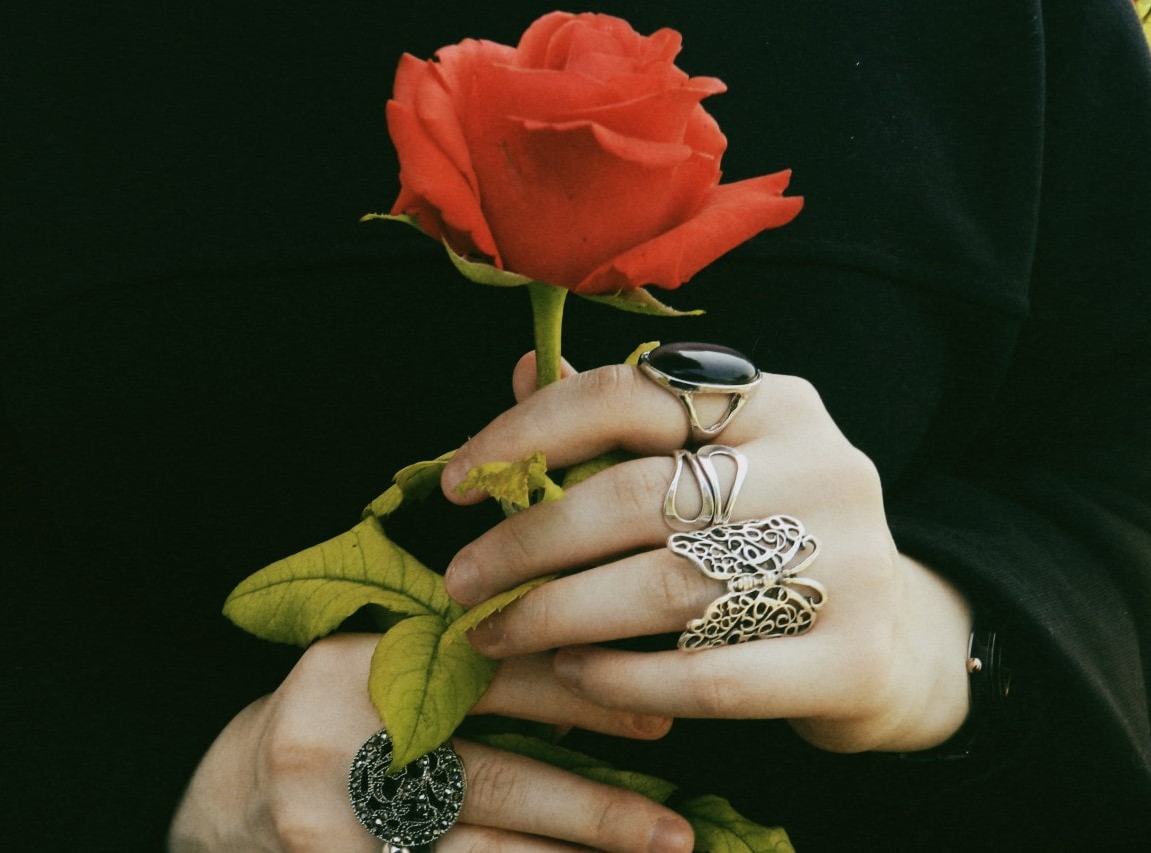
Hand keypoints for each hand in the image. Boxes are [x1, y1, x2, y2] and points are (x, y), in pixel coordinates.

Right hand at [168, 633, 694, 851]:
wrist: (227, 798)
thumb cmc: (331, 721)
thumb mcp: (378, 674)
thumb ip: (458, 678)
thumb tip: (590, 693)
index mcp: (355, 663)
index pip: (486, 677)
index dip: (576, 696)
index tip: (656, 715)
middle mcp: (335, 738)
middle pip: (488, 776)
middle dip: (592, 805)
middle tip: (677, 829)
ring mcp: (328, 818)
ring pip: (473, 847)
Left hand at [439, 353, 972, 753]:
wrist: (889, 640)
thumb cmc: (764, 540)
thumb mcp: (706, 466)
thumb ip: (619, 424)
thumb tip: (528, 365)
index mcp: (776, 401)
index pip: (627, 392)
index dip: (525, 433)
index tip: (454, 483)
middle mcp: (823, 465)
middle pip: (637, 494)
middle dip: (527, 541)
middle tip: (461, 582)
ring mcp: (851, 560)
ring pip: (666, 584)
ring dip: (558, 614)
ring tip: (495, 634)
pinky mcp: (855, 655)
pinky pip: (712, 673)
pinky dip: (624, 678)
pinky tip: (574, 676)